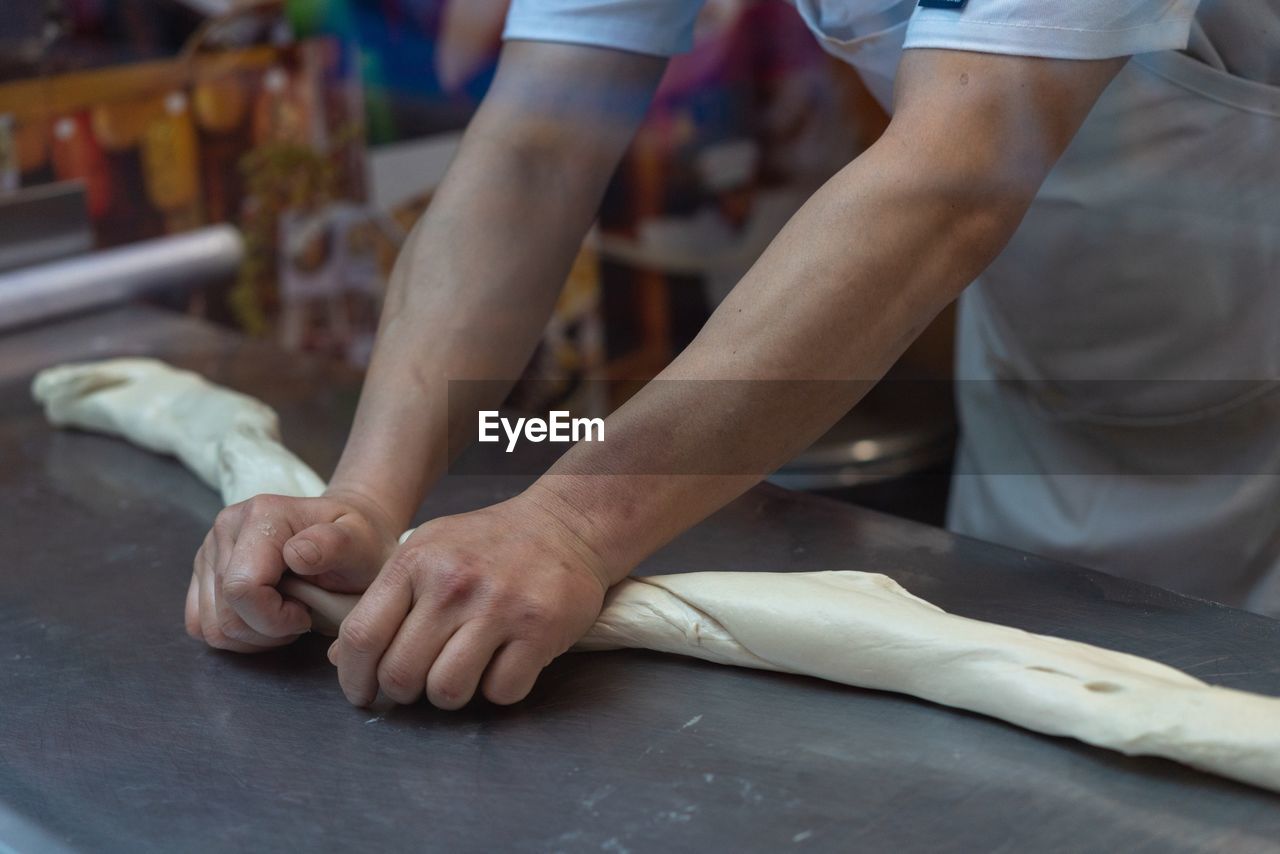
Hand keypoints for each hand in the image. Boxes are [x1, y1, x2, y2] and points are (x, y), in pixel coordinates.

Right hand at [185, 489, 399, 651]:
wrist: (345, 537)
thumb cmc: (357, 545)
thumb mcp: (361, 544)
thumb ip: (336, 545)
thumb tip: (296, 554)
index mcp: (262, 515)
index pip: (242, 588)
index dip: (275, 618)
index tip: (307, 612)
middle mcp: (226, 526)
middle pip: (225, 614)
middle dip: (266, 631)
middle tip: (300, 616)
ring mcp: (208, 549)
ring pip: (211, 626)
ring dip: (252, 636)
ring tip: (286, 615)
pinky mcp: (202, 572)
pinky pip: (200, 624)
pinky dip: (234, 634)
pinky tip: (265, 618)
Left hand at [330, 493, 609, 707]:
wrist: (567, 525)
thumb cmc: (490, 544)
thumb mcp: (428, 553)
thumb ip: (385, 602)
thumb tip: (340, 660)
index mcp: (415, 562)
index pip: (362, 635)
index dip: (354, 678)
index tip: (362, 694)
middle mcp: (452, 583)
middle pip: (401, 674)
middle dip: (405, 692)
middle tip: (421, 682)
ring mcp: (498, 606)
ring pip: (447, 691)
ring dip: (451, 695)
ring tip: (463, 672)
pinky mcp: (539, 629)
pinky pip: (501, 692)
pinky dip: (499, 690)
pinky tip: (503, 664)